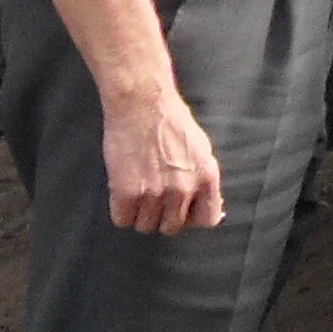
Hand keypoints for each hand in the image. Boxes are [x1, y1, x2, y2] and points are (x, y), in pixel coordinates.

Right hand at [101, 82, 223, 233]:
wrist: (142, 104)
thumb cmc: (170, 121)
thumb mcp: (201, 149)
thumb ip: (204, 180)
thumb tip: (212, 207)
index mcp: (206, 177)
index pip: (208, 219)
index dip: (192, 217)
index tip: (182, 210)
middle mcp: (183, 189)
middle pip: (171, 227)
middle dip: (162, 214)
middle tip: (154, 193)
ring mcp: (155, 193)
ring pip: (145, 226)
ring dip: (139, 212)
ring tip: (138, 186)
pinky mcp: (127, 194)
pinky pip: (122, 220)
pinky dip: (121, 209)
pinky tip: (124, 188)